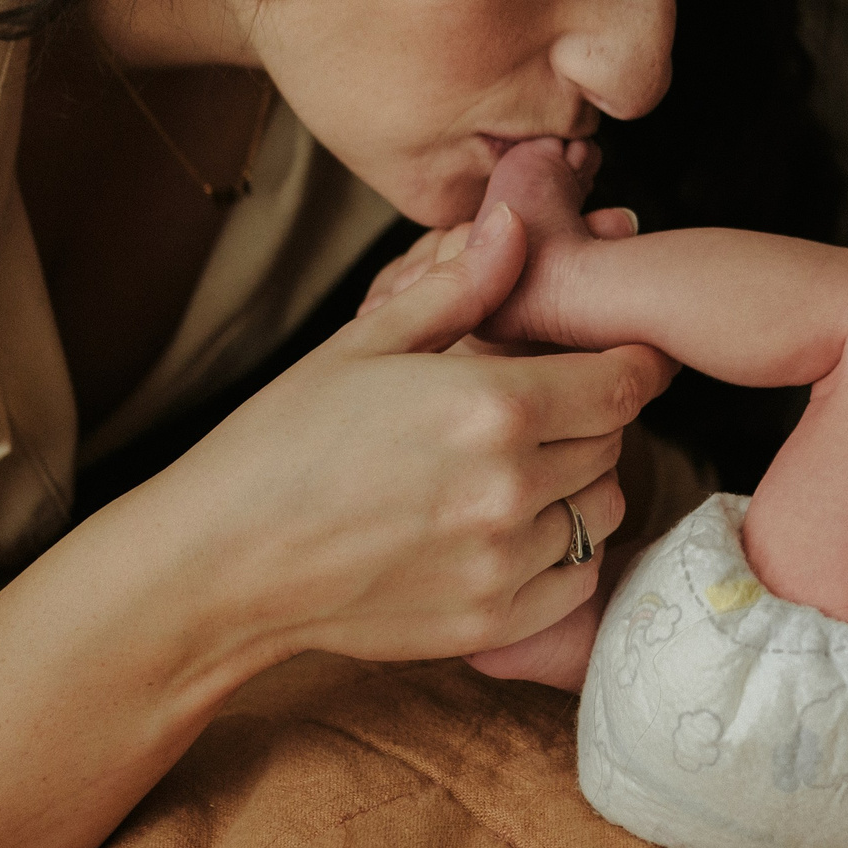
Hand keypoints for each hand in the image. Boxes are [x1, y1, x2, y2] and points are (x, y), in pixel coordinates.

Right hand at [154, 201, 676, 663]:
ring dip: (578, 485)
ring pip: (602, 510)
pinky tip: (508, 532)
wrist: (220, 562)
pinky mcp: (492, 623)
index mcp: (493, 404)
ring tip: (518, 469)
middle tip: (541, 409)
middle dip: (590, 417)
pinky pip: (576, 580)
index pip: (624, 381)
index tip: (616, 358)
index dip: (628, 363)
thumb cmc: (282, 441)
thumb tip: (520, 223)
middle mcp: (513, 486)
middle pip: (613, 441)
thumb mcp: (364, 343)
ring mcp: (505, 562)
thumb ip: (460, 286)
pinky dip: (561, 555)